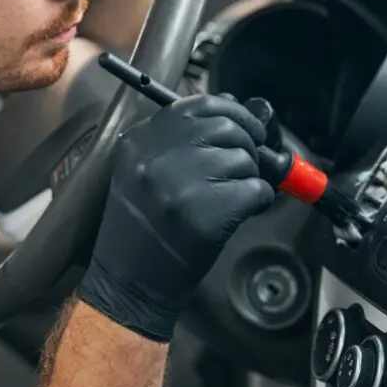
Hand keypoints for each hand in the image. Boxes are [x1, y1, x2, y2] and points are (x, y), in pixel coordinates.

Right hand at [77, 94, 275, 341]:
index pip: (201, 104)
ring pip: (245, 160)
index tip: (247, 127)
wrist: (128, 282)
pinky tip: (238, 214)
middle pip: (228, 128)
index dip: (234, 112)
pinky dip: (258, 202)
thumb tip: (238, 116)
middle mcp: (158, 157)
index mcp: (142, 140)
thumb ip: (182, 141)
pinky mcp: (207, 214)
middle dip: (247, 147)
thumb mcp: (143, 171)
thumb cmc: (142, 227)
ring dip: (249, 179)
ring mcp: (182, 185)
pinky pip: (256, 191)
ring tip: (229, 199)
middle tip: (245, 167)